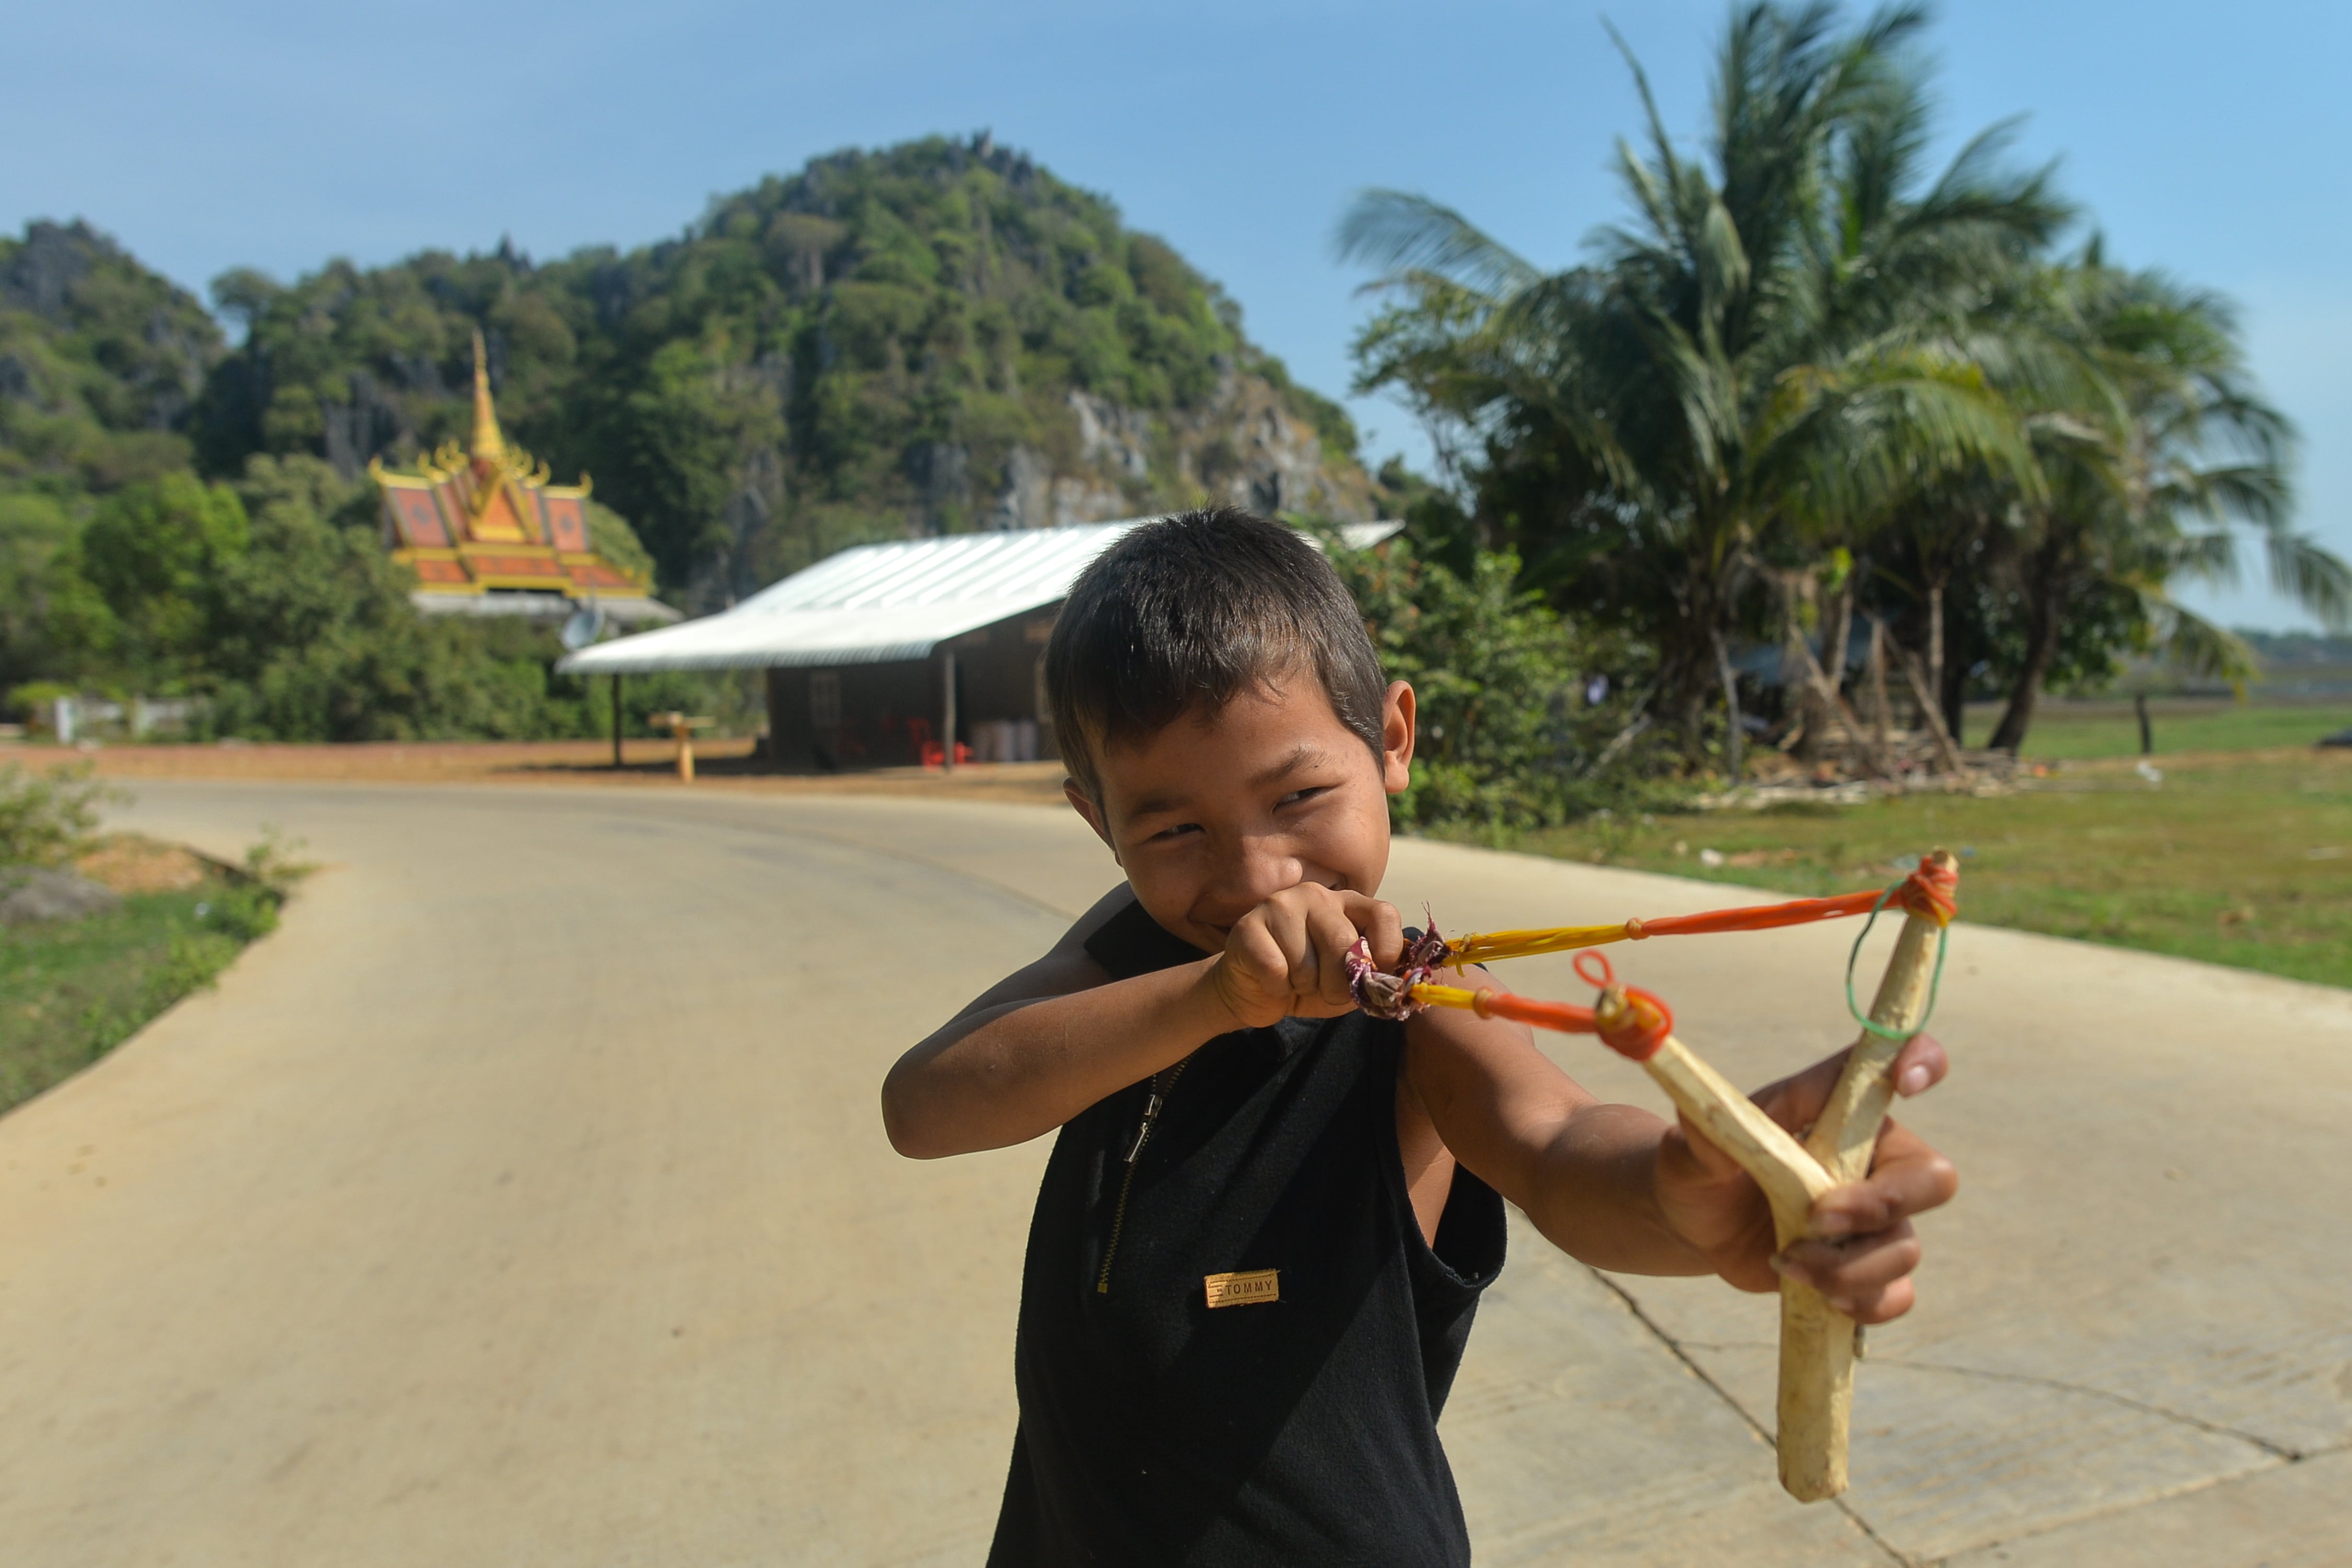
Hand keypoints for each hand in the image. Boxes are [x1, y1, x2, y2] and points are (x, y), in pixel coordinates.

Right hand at [1210, 885, 1402, 1028]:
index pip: (1384, 915)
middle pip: (1345, 944)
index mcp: (1347, 902)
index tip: (1375, 978)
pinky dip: (1276, 987)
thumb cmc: (1307, 984)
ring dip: (1303, 986)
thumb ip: (1376, 976)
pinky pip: (1275, 969)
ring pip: (1308, 963)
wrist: (1253, 992)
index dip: (1388, 952)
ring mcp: (1280, 905)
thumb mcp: (1349, 982)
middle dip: (1338, 984)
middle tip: (1323, 990)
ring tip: (1293, 979)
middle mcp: (1316, 895)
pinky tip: (1270, 979)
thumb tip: (1406, 980)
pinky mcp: (1249, 926)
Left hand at [1654, 1034, 1958, 1323]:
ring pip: (1906, 1248)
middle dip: (1882, 1204)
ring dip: (1848, 1265)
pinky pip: (1896, 1294)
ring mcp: (1876, 1221)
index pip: (1904, 1065)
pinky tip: (1810, 1289)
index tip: (1904, 1081)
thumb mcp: (1691, 1146)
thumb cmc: (1702, 1166)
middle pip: (1933, 1178)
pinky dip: (1858, 1300)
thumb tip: (1703, 1119)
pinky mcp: (1867, 1270)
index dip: (1923, 1061)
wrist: (1697, 1224)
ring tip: (1786, 1261)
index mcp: (1841, 1112)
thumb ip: (1704, 1133)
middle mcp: (1873, 1161)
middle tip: (1818, 1217)